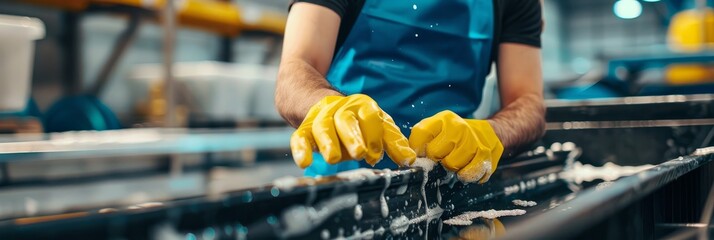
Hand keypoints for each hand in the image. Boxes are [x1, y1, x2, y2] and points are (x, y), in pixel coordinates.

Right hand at [291, 94, 415, 167]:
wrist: (322, 104)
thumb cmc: (357, 121)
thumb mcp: (378, 126)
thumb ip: (394, 142)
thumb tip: (410, 160)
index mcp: (362, 106)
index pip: (369, 116)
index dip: (373, 134)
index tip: (376, 154)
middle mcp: (340, 108)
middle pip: (345, 120)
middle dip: (352, 137)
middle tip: (359, 153)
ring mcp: (321, 118)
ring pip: (323, 128)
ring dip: (328, 143)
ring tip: (332, 159)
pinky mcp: (304, 128)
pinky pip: (299, 137)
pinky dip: (300, 148)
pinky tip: (304, 162)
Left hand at [409, 110, 503, 182]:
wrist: (486, 134)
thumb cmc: (454, 136)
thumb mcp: (435, 130)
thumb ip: (420, 140)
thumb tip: (407, 159)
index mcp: (443, 119)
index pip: (421, 134)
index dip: (418, 149)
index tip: (422, 154)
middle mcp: (459, 127)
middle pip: (435, 153)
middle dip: (436, 160)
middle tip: (442, 158)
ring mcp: (473, 140)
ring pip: (452, 163)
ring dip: (452, 168)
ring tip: (454, 162)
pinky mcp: (486, 155)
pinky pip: (470, 173)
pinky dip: (466, 175)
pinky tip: (466, 169)